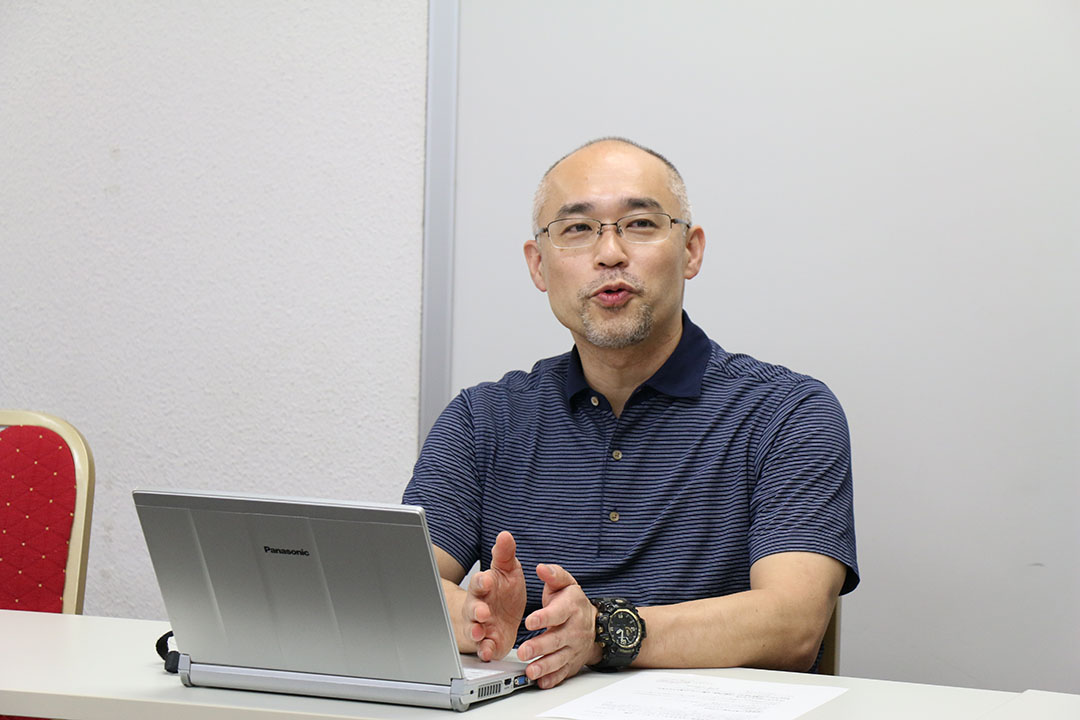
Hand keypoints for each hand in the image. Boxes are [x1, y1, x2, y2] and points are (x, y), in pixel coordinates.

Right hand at [463, 531, 526, 661]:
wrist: (501, 615)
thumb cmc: (502, 591)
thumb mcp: (507, 569)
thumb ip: (505, 554)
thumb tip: (505, 535)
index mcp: (484, 587)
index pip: (479, 582)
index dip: (481, 581)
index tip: (486, 580)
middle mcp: (478, 606)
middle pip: (473, 608)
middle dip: (477, 610)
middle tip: (483, 612)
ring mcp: (481, 626)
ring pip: (474, 629)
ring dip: (476, 631)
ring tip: (479, 632)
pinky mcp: (487, 642)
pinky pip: (483, 647)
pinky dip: (484, 649)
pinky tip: (487, 651)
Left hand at [516, 563, 599, 688]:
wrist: (595, 625)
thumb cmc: (573, 603)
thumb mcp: (566, 584)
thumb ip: (554, 575)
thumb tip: (542, 568)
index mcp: (571, 608)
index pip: (558, 613)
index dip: (544, 617)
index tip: (529, 621)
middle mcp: (574, 630)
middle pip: (557, 640)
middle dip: (539, 647)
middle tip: (523, 651)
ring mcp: (573, 648)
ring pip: (559, 659)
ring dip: (544, 666)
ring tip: (530, 670)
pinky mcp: (571, 663)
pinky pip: (562, 673)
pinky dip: (552, 679)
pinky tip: (542, 682)